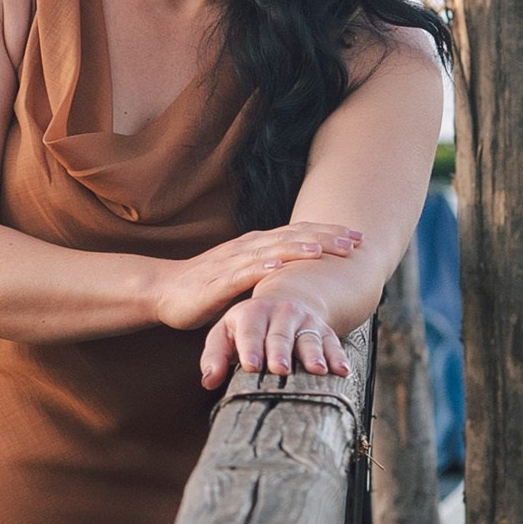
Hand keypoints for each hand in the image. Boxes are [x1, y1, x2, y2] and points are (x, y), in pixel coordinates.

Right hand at [151, 224, 361, 336]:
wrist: (164, 290)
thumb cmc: (207, 286)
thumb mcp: (247, 274)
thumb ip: (272, 270)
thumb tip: (308, 277)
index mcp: (258, 245)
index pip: (299, 233)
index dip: (328, 232)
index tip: (357, 235)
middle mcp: (248, 247)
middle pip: (292, 237)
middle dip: (325, 237)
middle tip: (355, 239)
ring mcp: (232, 262)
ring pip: (271, 251)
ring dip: (298, 249)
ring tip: (324, 249)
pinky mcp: (216, 282)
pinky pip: (240, 273)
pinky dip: (260, 268)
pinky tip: (276, 266)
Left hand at [199, 263, 358, 389]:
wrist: (284, 299)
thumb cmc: (248, 326)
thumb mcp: (226, 333)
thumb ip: (214, 357)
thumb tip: (208, 382)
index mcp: (252, 313)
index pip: (250, 330)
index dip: (250, 347)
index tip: (251, 366)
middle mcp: (280, 313)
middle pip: (280, 334)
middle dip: (280, 351)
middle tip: (280, 369)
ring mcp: (304, 320)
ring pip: (309, 338)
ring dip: (313, 354)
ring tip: (316, 370)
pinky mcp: (323, 330)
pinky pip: (333, 342)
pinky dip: (338, 357)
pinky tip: (342, 371)